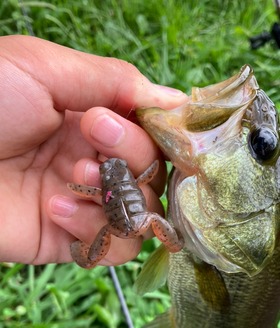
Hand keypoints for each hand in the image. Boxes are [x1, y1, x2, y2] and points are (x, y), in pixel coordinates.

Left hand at [0, 35, 186, 264]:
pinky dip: (95, 230)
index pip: (152, 135)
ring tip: (73, 176)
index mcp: (93, 120)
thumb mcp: (43, 68)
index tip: (143, 118)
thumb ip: (114, 80)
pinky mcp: (68, 242)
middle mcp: (94, 164)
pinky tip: (55, 209)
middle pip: (153, 175)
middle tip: (91, 133)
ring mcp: (84, 205)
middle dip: (130, 153)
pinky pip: (114, 249)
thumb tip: (178, 100)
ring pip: (142, 215)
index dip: (155, 131)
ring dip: (117, 196)